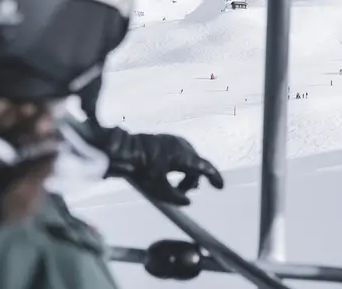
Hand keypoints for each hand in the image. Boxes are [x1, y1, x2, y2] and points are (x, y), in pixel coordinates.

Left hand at [96, 127, 223, 204]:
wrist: (122, 150)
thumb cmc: (141, 169)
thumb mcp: (158, 189)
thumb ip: (176, 198)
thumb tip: (187, 202)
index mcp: (184, 156)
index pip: (206, 167)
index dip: (214, 177)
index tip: (219, 187)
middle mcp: (183, 145)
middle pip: (196, 165)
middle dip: (192, 180)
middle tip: (184, 193)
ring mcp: (174, 140)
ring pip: (188, 159)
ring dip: (185, 173)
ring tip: (174, 185)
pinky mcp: (165, 139)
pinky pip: (179, 153)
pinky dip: (178, 165)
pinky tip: (166, 172)